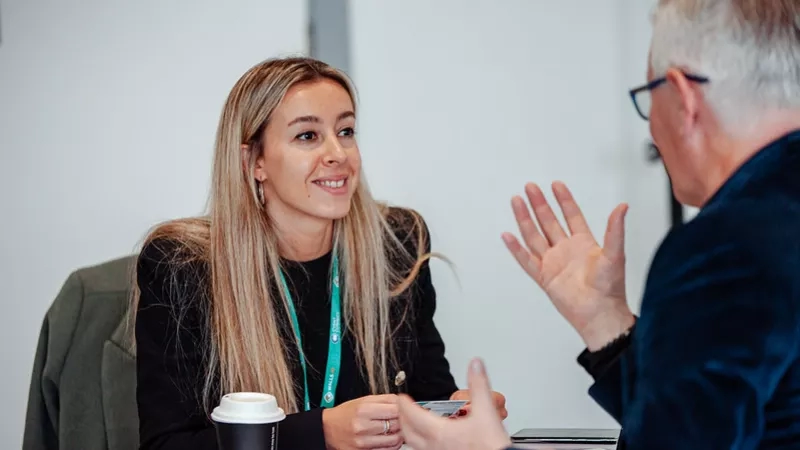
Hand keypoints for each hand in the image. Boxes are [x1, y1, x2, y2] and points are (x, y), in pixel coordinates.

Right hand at [322, 394, 403, 449]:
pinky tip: (387, 438)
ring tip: (393, 429)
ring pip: (395, 439)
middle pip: (396, 425)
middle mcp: (363, 427)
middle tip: (398, 419)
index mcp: (363, 410)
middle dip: (401, 421)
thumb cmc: (344, 414)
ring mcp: (363, 442)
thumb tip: (402, 401)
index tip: (402, 409)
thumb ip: (384, 399)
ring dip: (398, 434)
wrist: (327, 429)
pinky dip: (392, 444)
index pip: (395, 410)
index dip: (402, 409)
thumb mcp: (362, 400)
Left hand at [398, 358, 509, 449]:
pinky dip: (421, 443)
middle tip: (402, 409)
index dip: (404, 404)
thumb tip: (475, 365)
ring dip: (410, 432)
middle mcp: (434, 445)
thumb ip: (479, 385)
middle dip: (403, 418)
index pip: (412, 415)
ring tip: (411, 424)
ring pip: (415, 444)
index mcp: (439, 431)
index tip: (401, 398)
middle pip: (408, 432)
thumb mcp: (486, 410)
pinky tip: (430, 439)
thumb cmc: (490, 445)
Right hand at [502, 182, 634, 349]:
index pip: (571, 216)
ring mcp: (553, 263)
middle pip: (548, 222)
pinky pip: (526, 260)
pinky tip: (508, 236)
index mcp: (583, 243)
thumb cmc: (610, 288)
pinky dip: (516, 249)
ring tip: (516, 201)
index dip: (564, 200)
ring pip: (534, 236)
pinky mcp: (544, 277)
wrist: (599, 314)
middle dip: (539, 204)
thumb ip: (615, 230)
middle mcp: (566, 250)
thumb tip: (622, 207)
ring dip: (525, 219)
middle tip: (530, 187)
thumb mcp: (614, 255)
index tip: (555, 185)